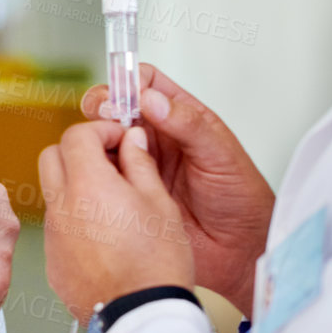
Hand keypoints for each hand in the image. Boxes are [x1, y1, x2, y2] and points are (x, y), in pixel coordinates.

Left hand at [39, 121, 194, 321]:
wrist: (141, 316)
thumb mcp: (160, 203)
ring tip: (111, 204)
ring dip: (74, 187)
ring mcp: (52, 235)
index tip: (118, 139)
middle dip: (77, 151)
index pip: (75, 136)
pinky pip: (56, 228)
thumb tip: (131, 141)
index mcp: (88, 185)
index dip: (99, 131)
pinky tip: (103, 237)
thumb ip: (140, 164)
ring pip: (52, 194)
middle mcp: (62, 207)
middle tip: (108, 161)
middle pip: (51, 157)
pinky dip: (74, 221)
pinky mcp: (52, 261)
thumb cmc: (157, 265)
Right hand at [81, 64, 271, 313]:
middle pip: (115, 106)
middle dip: (103, 104)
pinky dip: (91, 166)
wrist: (237, 252)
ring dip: (96, 135)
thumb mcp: (220, 155)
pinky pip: (99, 171)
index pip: (146, 83)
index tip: (124, 94)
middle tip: (105, 116)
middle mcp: (154, 137)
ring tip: (103, 145)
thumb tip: (152, 99)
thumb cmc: (240, 200)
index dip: (129, 81)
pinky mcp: (125, 189)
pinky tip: (96, 170)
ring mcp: (136, 163)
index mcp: (180, 118)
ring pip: (103, 137)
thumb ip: (188, 124)